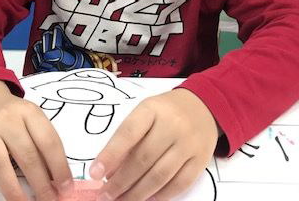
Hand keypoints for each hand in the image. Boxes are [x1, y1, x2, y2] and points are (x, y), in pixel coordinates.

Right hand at [0, 80, 73, 200]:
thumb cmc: (12, 114)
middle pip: (26, 154)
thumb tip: (60, 178)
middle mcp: (7, 118)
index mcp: (28, 112)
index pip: (48, 141)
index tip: (66, 188)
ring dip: (12, 188)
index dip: (59, 166)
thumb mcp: (31, 118)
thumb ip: (42, 141)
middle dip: (41, 182)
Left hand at [90, 89, 218, 200]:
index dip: (110, 155)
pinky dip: (161, 195)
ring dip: (138, 193)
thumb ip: (127, 138)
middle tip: (105, 195)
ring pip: (160, 175)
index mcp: (152, 109)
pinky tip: (147, 199)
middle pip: (143, 159)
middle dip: (121, 181)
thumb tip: (108, 171)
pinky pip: (180, 183)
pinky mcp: (201, 159)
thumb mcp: (144, 113)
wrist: (203, 106)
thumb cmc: (166, 112)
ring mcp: (189, 143)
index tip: (95, 174)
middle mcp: (172, 125)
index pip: (128, 133)